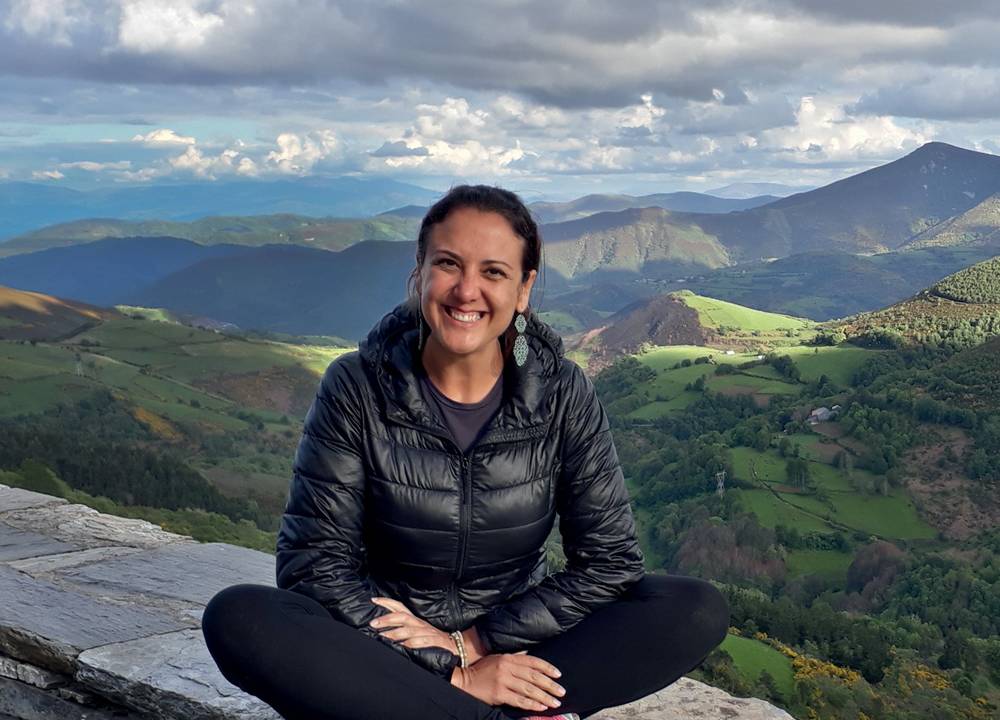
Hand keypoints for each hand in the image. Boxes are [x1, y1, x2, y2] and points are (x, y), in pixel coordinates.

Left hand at [369, 597, 454, 652]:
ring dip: (395, 633)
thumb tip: (383, 632)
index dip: (387, 602)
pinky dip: (411, 644)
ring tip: (383, 637)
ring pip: (409, 630)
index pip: (400, 607)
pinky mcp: (434, 642)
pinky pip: (421, 642)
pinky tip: (402, 647)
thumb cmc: (433, 640)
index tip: (374, 599)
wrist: (456, 646)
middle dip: (387, 618)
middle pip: (403, 616)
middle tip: (373, 623)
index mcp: (415, 620)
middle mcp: (420, 624)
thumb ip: (403, 631)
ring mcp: (427, 633)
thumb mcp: (418, 632)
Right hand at [451, 652, 565, 712]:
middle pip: (534, 676)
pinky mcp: (499, 694)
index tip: (558, 675)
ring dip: (544, 696)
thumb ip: (514, 660)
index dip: (547, 668)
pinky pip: (519, 700)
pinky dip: (532, 704)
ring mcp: (503, 681)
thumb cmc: (481, 670)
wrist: (463, 680)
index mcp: (508, 657)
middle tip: (561, 691)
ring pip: (529, 689)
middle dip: (550, 685)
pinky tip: (541, 707)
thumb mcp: (497, 659)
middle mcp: (507, 667)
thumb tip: (531, 661)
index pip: (533, 662)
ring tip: (555, 702)